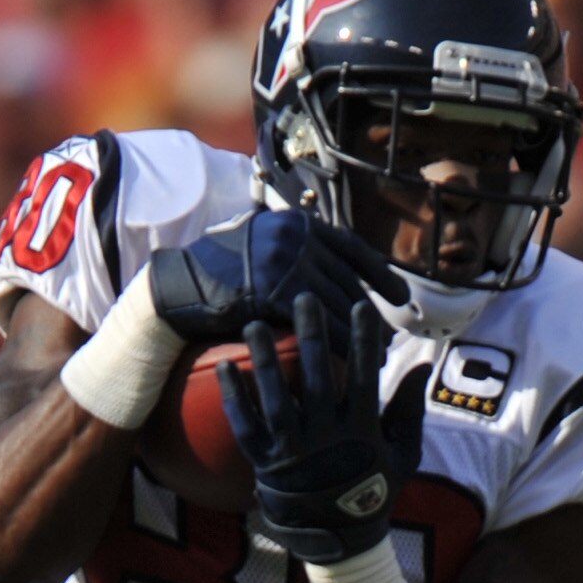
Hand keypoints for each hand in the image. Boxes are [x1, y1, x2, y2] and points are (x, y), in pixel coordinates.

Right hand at [142, 210, 386, 349]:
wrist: (181, 287)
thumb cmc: (223, 275)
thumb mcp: (265, 247)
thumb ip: (298, 251)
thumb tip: (335, 270)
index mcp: (298, 222)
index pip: (352, 248)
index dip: (380, 275)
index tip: (402, 297)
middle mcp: (295, 235)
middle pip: (348, 279)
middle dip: (371, 313)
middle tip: (391, 338)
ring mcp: (285, 260)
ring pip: (337, 302)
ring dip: (362, 333)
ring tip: (379, 355)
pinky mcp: (274, 289)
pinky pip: (318, 321)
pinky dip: (339, 343)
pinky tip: (352, 360)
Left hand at [219, 287, 395, 564]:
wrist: (340, 544)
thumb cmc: (375, 493)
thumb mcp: (405, 455)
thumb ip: (410, 410)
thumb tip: (420, 365)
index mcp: (361, 432)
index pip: (362, 375)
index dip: (362, 339)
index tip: (360, 305)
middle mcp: (325, 438)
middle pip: (315, 376)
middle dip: (310, 333)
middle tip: (302, 296)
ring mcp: (292, 451)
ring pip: (275, 395)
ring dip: (265, 357)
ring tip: (255, 321)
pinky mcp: (265, 464)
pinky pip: (246, 425)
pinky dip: (234, 397)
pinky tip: (224, 366)